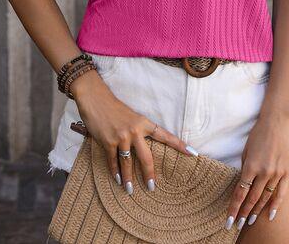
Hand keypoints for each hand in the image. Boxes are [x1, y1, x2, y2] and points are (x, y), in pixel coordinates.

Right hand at [69, 69, 197, 193]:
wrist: (96, 99)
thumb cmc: (114, 107)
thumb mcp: (132, 116)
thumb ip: (138, 129)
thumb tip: (142, 145)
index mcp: (144, 123)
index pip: (165, 135)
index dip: (179, 145)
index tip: (192, 153)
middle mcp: (135, 131)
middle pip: (147, 157)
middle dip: (149, 174)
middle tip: (152, 187)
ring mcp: (122, 137)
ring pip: (128, 163)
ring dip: (128, 178)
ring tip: (129, 189)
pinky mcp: (108, 142)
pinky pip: (113, 161)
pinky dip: (114, 171)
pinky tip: (116, 179)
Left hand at [225, 112, 288, 231]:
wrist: (276, 124)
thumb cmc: (257, 135)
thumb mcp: (246, 151)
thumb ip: (245, 169)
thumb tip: (242, 185)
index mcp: (250, 166)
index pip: (240, 192)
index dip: (234, 207)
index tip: (229, 218)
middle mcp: (264, 172)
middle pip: (252, 198)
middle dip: (243, 212)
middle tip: (237, 224)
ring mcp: (276, 173)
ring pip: (265, 197)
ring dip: (257, 211)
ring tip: (249, 220)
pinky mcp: (285, 172)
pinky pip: (280, 193)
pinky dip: (275, 205)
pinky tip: (269, 215)